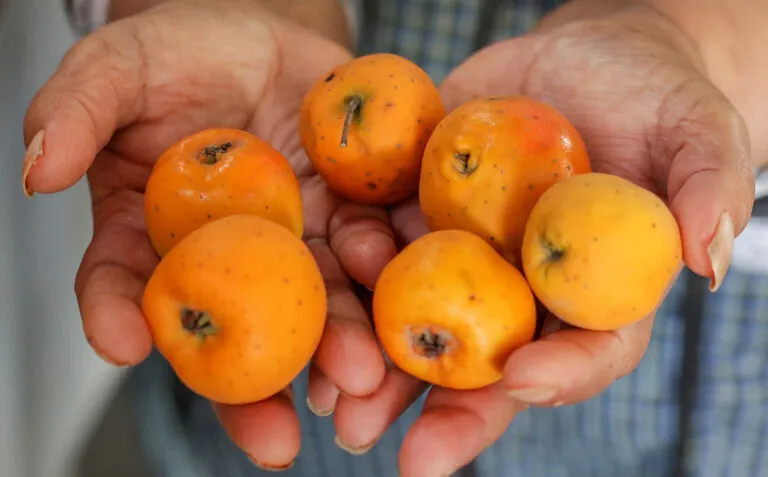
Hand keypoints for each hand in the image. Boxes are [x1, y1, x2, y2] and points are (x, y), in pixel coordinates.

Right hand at [22, 0, 395, 469]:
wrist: (266, 37)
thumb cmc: (181, 54)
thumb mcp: (119, 68)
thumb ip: (79, 109)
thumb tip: (36, 169)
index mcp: (154, 233)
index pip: (122, 284)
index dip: (115, 316)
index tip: (122, 345)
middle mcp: (226, 257)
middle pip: (233, 329)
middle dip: (255, 388)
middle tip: (276, 438)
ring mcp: (295, 241)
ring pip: (313, 304)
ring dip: (337, 348)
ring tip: (357, 382)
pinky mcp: (351, 214)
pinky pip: (371, 247)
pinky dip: (383, 276)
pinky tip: (395, 305)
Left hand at [367, 5, 754, 476]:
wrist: (582, 61)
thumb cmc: (654, 100)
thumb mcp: (696, 129)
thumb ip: (708, 185)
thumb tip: (709, 253)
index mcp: (593, 295)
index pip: (584, 353)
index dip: (557, 374)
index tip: (519, 379)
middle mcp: (522, 290)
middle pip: (486, 363)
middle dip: (442, 408)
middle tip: (399, 452)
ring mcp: (465, 255)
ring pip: (417, 318)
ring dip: (373, 360)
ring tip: (334, 391)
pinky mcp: (419, 210)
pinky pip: (380, 243)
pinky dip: (348, 267)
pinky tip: (317, 289)